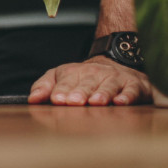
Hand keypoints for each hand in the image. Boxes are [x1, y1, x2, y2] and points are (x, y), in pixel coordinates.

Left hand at [27, 57, 150, 105]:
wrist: (117, 65)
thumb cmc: (83, 78)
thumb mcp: (60, 77)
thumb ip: (44, 87)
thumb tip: (32, 100)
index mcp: (74, 73)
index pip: (66, 82)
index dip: (61, 91)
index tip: (57, 100)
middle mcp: (95, 74)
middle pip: (86, 84)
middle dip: (80, 93)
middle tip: (74, 102)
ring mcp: (116, 79)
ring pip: (109, 86)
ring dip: (103, 94)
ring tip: (96, 102)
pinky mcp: (135, 85)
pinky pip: (132, 90)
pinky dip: (128, 96)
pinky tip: (121, 102)